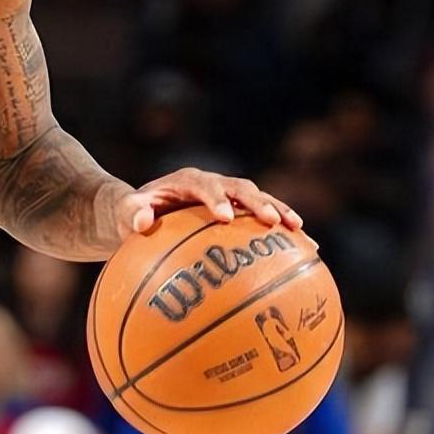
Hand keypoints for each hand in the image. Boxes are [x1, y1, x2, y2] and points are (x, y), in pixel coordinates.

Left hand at [117, 167, 303, 236]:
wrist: (141, 213)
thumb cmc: (131, 213)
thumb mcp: (124, 212)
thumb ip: (131, 213)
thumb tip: (141, 221)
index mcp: (187, 180)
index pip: (204, 185)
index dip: (216, 198)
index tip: (225, 217)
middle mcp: (212, 184)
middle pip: (240, 188)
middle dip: (258, 202)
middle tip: (273, 221)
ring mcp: (228, 197)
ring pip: (259, 200)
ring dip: (280, 213)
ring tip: (301, 233)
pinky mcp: (238, 213)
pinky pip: (264, 221)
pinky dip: (284, 233)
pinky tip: (308, 253)